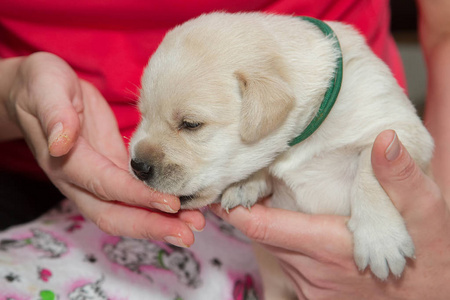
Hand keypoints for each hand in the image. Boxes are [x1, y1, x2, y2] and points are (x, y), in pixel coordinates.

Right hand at [4, 52, 204, 245]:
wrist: (40, 91)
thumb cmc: (42, 86)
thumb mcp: (46, 88)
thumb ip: (54, 113)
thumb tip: (60, 143)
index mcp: (67, 162)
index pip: (106, 186)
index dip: (138, 197)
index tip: (172, 203)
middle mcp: (82, 180)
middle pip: (115, 215)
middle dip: (152, 226)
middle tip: (188, 234)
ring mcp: (98, 179)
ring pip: (128, 211)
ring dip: (161, 222)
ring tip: (195, 224)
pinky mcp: (112, 171)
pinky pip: (135, 196)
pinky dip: (158, 205)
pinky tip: (185, 206)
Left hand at [212, 130, 449, 298]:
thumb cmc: (427, 257)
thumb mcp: (425, 213)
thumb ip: (400, 177)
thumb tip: (385, 140)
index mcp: (326, 247)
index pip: (259, 224)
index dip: (234, 204)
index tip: (223, 184)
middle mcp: (310, 272)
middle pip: (259, 233)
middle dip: (249, 208)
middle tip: (246, 178)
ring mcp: (309, 288)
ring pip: (270, 248)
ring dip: (267, 224)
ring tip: (269, 195)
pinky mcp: (312, 296)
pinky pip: (285, 263)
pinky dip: (282, 242)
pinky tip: (297, 224)